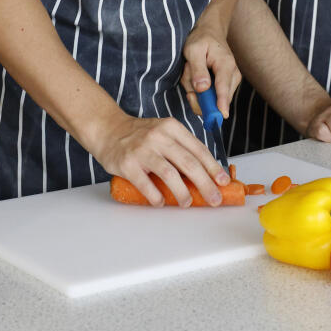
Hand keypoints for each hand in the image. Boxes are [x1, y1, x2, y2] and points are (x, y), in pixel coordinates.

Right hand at [91, 112, 228, 205]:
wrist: (107, 129)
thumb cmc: (139, 135)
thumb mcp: (163, 132)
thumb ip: (181, 147)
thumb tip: (205, 173)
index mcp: (172, 128)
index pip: (198, 149)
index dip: (213, 167)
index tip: (223, 181)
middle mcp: (159, 136)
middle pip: (188, 163)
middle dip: (205, 183)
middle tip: (214, 198)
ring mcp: (142, 150)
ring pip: (169, 174)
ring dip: (182, 192)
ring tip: (187, 203)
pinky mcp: (127, 164)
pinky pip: (146, 184)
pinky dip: (156, 196)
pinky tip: (161, 202)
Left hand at [180, 24, 241, 117]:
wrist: (210, 32)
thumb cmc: (201, 39)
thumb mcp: (193, 50)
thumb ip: (198, 69)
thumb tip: (202, 89)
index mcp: (225, 64)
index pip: (223, 87)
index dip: (222, 103)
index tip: (222, 115)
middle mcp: (233, 75)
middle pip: (216, 98)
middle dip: (197, 93)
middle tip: (188, 73)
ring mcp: (231, 81)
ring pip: (211, 99)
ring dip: (196, 90)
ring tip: (192, 70)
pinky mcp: (226, 85)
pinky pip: (210, 96)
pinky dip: (199, 89)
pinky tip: (196, 75)